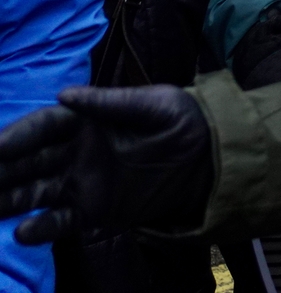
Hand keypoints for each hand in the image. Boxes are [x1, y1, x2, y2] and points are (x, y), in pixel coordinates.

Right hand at [0, 86, 212, 244]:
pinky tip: (23, 232)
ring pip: (33, 193)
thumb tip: (65, 94)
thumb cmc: (185, 121)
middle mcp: (75, 153)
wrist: (213, 160)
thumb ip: (112, 102)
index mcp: (86, 122)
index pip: (42, 128)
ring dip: (7, 200)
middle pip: (27, 162)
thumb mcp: (156, 104)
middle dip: (0, 170)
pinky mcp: (95, 210)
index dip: (18, 136)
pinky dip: (42, 228)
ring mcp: (82, 183)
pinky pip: (61, 221)